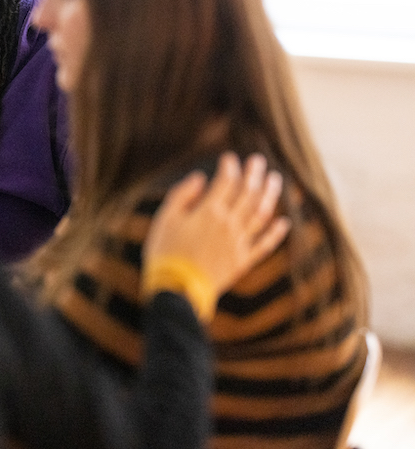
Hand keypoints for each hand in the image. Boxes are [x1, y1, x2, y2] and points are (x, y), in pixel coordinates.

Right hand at [144, 152, 290, 296]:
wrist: (177, 289)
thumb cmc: (165, 252)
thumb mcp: (165, 218)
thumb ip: (182, 195)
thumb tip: (200, 178)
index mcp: (209, 211)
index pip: (226, 182)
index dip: (229, 167)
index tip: (229, 158)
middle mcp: (229, 224)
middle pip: (248, 194)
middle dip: (253, 174)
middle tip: (258, 160)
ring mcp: (239, 243)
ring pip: (261, 214)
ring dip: (270, 195)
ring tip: (275, 180)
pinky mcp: (242, 261)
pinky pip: (264, 244)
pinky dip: (275, 232)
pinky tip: (283, 222)